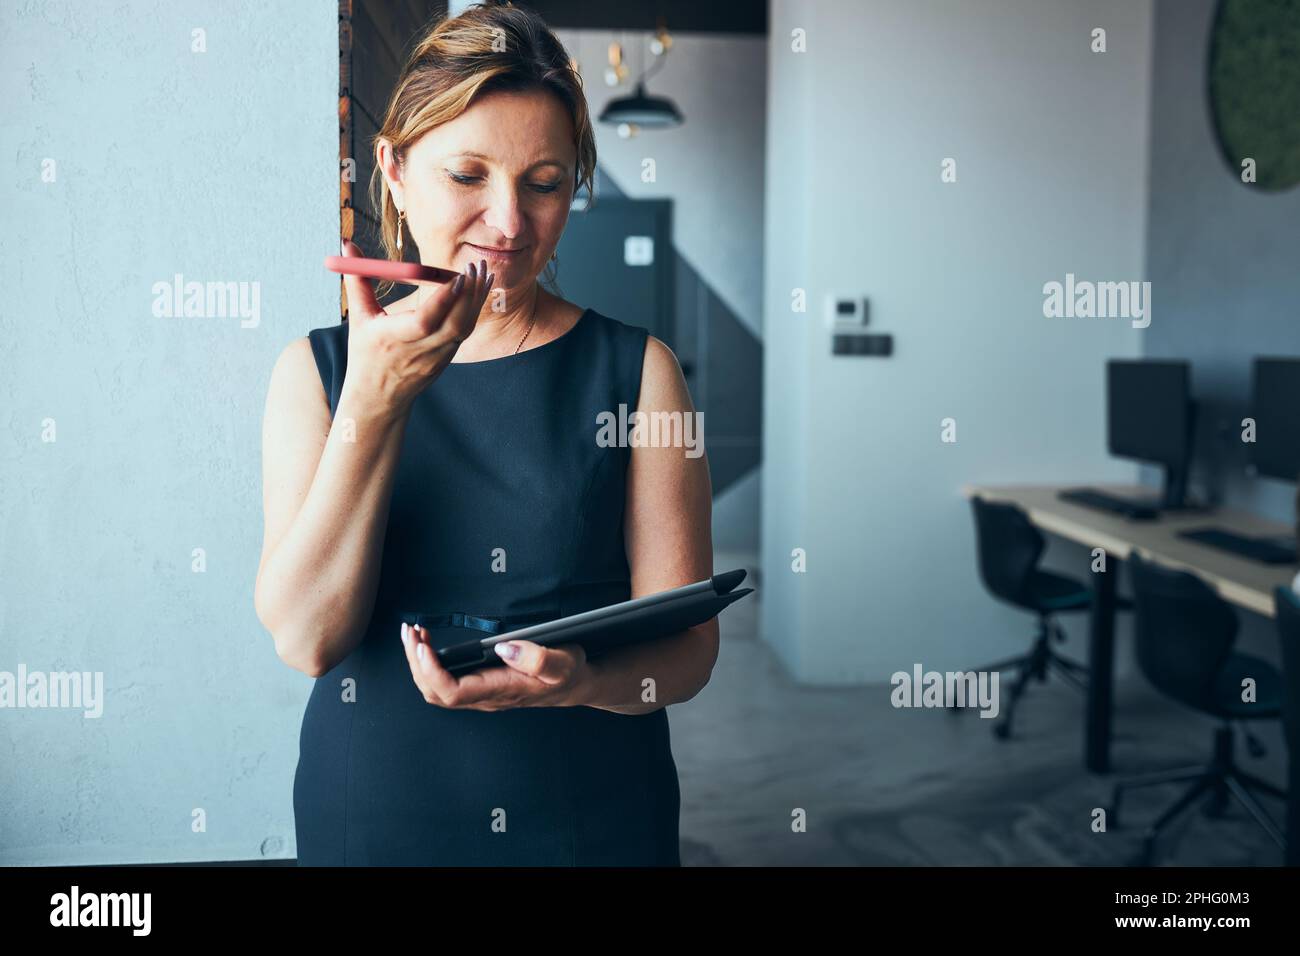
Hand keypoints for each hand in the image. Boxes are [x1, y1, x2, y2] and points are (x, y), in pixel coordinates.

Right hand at [338, 239, 491, 416]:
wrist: (378, 397)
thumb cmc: (365, 352)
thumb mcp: (358, 318)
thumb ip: (357, 280)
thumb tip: (347, 243)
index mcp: (392, 339)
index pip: (425, 321)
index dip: (444, 300)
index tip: (458, 276)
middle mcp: (418, 351)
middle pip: (453, 323)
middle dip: (469, 294)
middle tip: (476, 265)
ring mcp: (436, 358)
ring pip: (463, 328)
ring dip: (476, 300)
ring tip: (483, 272)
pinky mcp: (446, 360)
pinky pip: (463, 333)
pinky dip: (473, 311)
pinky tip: (478, 290)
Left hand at [399, 622, 593, 710]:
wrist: (574, 684)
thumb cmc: (568, 672)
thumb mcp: (563, 662)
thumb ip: (537, 657)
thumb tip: (503, 648)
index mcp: (500, 690)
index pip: (453, 692)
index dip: (432, 672)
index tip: (424, 646)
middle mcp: (484, 697)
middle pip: (435, 692)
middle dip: (415, 663)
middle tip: (410, 632)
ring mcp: (479, 695)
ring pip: (434, 689)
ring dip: (418, 663)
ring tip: (414, 634)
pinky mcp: (477, 687)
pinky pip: (443, 683)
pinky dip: (428, 664)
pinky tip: (428, 645)